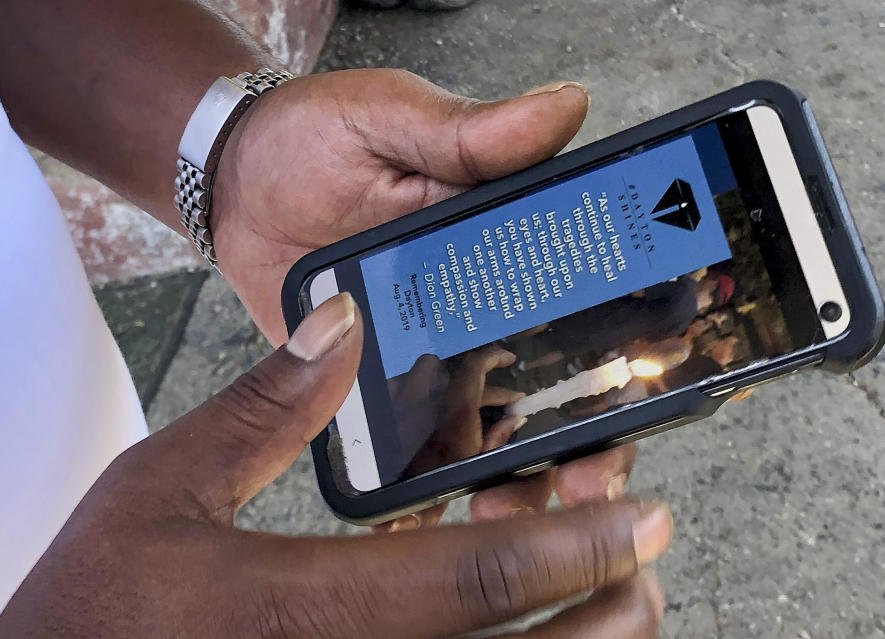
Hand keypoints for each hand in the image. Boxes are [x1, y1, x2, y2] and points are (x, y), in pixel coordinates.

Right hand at [0, 296, 671, 638]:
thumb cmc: (94, 608)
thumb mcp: (162, 487)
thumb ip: (262, 408)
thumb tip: (340, 321)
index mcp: (306, 613)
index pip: (473, 586)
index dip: (574, 548)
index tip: (642, 517)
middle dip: (609, 613)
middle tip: (645, 564)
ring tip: (610, 599)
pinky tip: (520, 630)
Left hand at [213, 68, 641, 525]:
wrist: (233, 184)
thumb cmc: (316, 140)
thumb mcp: (395, 120)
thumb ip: (471, 130)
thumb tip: (565, 107)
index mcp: (505, 241)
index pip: (588, 299)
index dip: (628, 347)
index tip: (651, 386)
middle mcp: (482, 305)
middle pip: (556, 383)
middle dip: (586, 440)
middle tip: (590, 479)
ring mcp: (433, 353)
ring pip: (495, 428)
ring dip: (517, 475)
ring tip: (507, 508)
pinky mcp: (378, 386)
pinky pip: (414, 444)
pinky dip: (425, 484)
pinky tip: (427, 514)